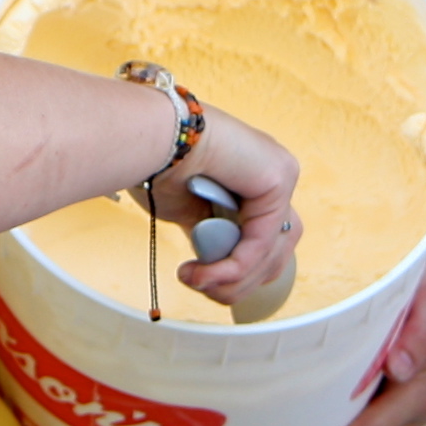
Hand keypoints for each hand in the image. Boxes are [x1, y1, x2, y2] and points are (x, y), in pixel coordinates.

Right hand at [149, 104, 299, 310]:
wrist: (146, 138)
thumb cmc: (155, 165)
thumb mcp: (190, 213)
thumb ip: (212, 234)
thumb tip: (217, 261)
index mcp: (251, 179)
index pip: (265, 242)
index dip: (239, 273)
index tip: (203, 282)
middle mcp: (270, 174)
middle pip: (276, 251)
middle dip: (240, 282)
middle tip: (203, 286)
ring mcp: (280, 173)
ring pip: (273, 252)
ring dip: (233, 279)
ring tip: (197, 280)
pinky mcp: (278, 177)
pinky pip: (262, 241)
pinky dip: (233, 266)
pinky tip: (204, 272)